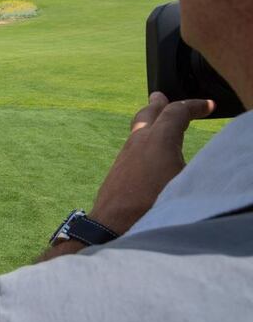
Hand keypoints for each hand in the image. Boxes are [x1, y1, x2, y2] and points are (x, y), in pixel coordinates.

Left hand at [89, 92, 213, 233]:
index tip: (208, 106)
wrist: (113, 225)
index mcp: (159, 139)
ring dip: (148, 121)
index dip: (194, 106)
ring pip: (137, 130)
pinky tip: (146, 152)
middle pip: (148, 113)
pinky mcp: (117, 170)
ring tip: (154, 120)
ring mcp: (124, 155)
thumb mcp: (185, 182)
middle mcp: (138, 142)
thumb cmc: (153, 204)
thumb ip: (198, 165)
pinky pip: (132, 146)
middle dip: (159, 104)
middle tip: (160, 96)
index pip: (176, 112)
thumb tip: (205, 159)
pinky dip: (143, 140)